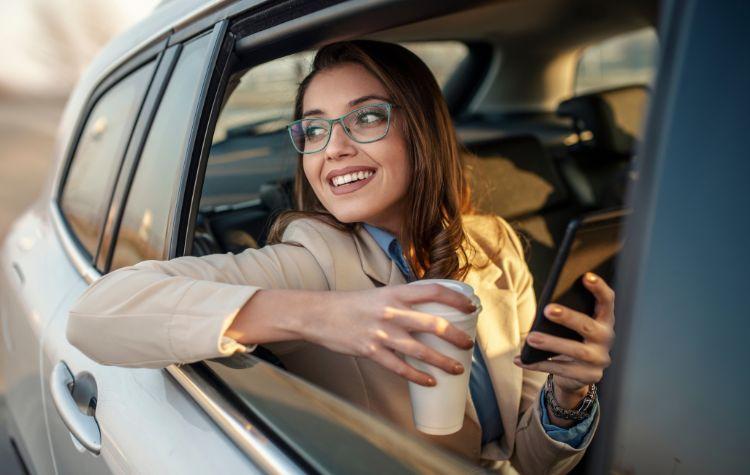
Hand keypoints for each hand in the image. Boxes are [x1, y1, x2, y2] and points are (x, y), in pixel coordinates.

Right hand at [303, 284, 475, 386]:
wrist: (319, 314)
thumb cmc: (351, 305)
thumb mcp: (379, 295)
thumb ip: (401, 302)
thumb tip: (427, 310)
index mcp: (395, 293)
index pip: (433, 291)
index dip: (456, 298)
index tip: (471, 306)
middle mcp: (391, 312)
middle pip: (433, 324)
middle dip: (456, 336)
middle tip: (469, 345)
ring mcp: (381, 333)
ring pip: (420, 350)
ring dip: (443, 361)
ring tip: (457, 369)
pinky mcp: (371, 350)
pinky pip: (400, 367)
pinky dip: (417, 376)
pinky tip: (430, 381)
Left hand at [513, 272, 615, 403]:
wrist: (579, 372)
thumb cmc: (573, 338)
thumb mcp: (573, 325)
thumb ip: (567, 312)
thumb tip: (545, 307)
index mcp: (604, 319)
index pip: (607, 301)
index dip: (599, 288)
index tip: (586, 276)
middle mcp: (606, 338)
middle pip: (588, 326)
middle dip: (568, 317)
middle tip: (547, 309)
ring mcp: (599, 359)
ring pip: (576, 351)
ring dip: (551, 343)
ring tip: (530, 337)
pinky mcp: (588, 376)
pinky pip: (561, 370)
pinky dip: (538, 364)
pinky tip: (521, 359)